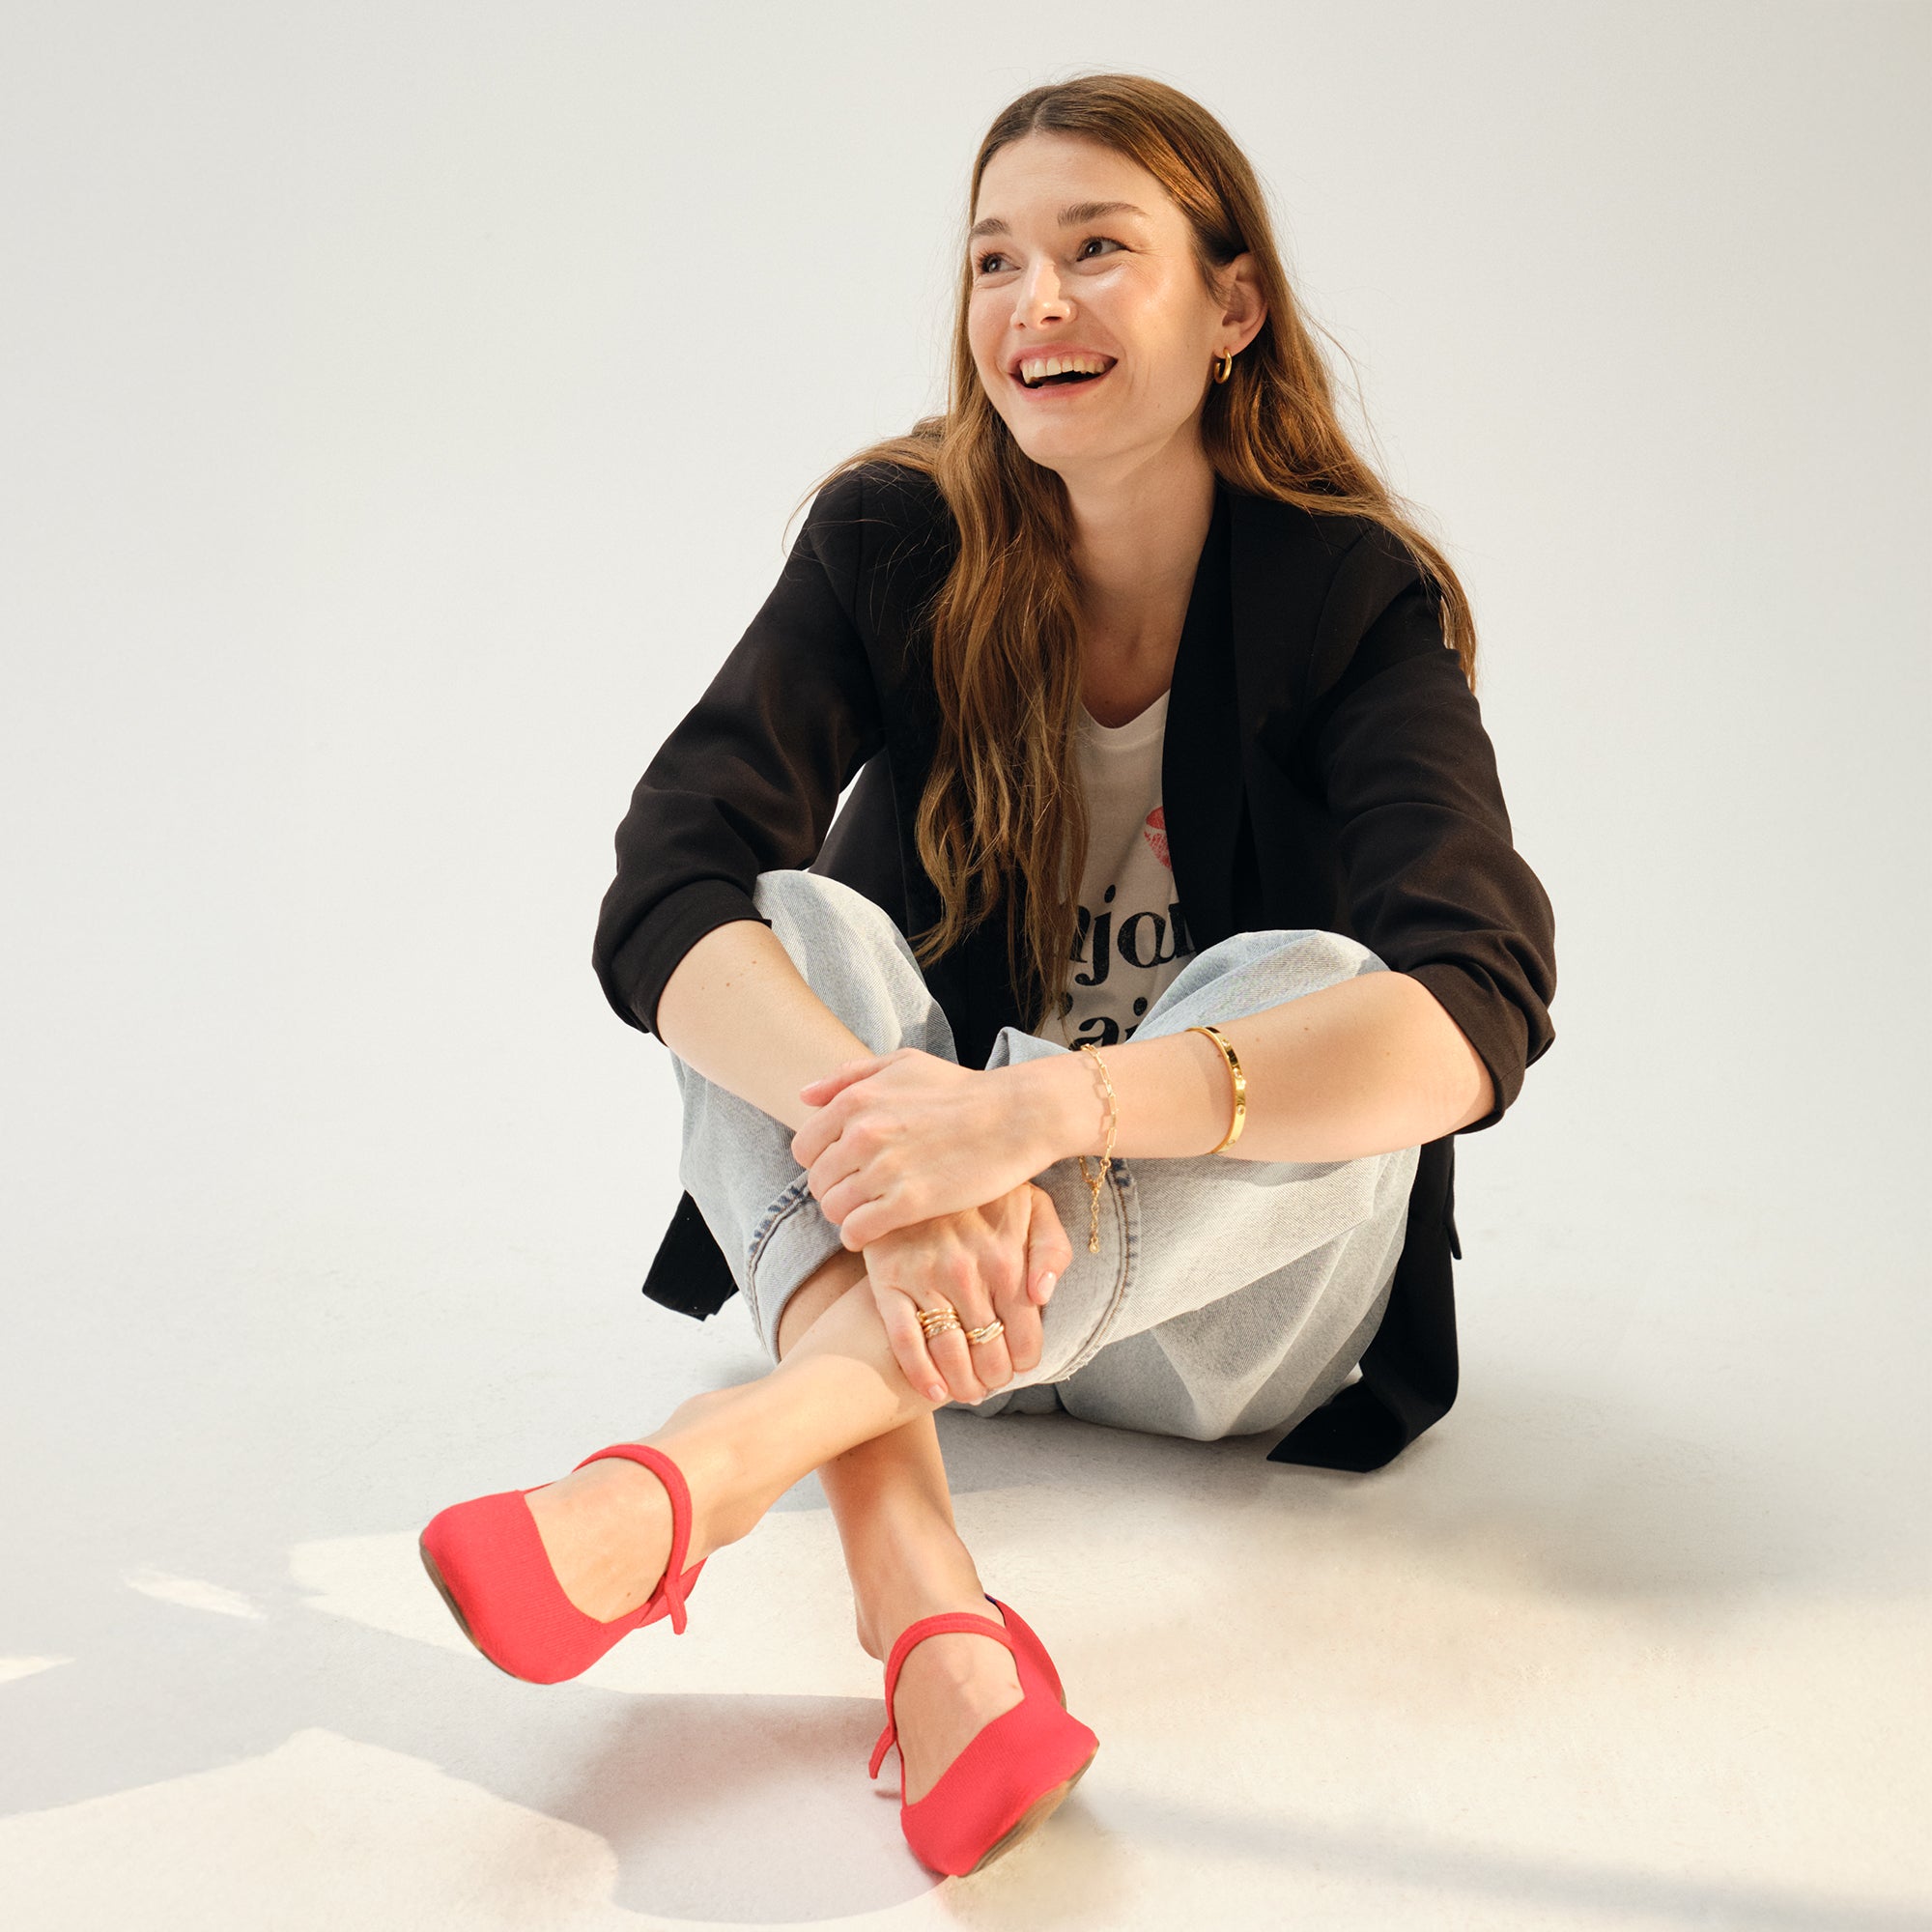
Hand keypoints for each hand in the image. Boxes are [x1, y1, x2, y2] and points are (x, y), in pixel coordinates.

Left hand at [792, 1047, 1058, 1248]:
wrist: (1014, 1115)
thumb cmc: (960, 1090)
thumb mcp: (903, 1064)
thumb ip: (849, 1076)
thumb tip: (804, 1095)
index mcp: (856, 1101)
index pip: (804, 1148)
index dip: (821, 1161)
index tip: (844, 1168)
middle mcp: (863, 1134)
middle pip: (817, 1182)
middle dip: (834, 1190)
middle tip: (860, 1193)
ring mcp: (885, 1169)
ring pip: (833, 1209)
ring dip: (846, 1215)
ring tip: (869, 1212)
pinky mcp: (909, 1202)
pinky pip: (856, 1231)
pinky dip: (858, 1236)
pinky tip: (874, 1232)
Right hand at [863, 1181, 1073, 1405]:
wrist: (921, 1159)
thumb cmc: (989, 1192)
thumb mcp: (1035, 1207)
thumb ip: (1053, 1250)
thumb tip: (1042, 1297)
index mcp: (1007, 1261)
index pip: (1025, 1338)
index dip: (1023, 1361)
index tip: (1018, 1364)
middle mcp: (968, 1274)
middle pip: (988, 1353)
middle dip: (994, 1376)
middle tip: (991, 1378)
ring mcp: (925, 1279)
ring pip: (949, 1354)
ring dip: (963, 1384)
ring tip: (968, 1389)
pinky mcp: (889, 1281)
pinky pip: (904, 1341)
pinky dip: (921, 1375)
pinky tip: (935, 1393)